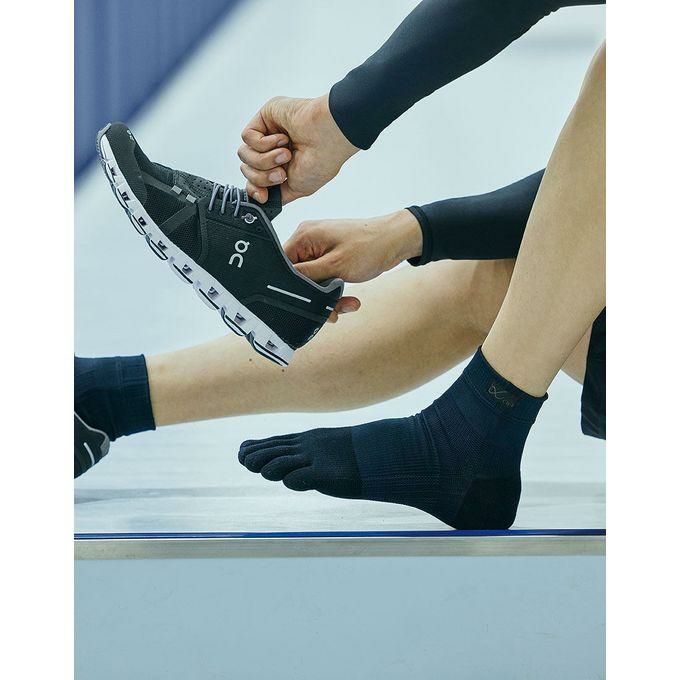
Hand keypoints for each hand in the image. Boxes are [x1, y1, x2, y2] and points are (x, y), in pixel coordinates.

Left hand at [238, 94, 357, 204]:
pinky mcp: (264, 118)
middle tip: (282, 174)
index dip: (254, 189)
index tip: (263, 195)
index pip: (254, 179)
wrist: (329, 137)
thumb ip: (278, 195)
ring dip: (265, 160)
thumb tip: (263, 200)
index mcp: (281, 165)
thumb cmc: (323, 160)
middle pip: (248, 169)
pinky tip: (283, 139)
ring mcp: (267, 133)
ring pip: (245, 155)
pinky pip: (247, 137)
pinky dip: (264, 143)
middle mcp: (272, 150)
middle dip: (263, 176)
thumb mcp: (299, 188)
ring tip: (286, 155)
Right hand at [284, 210, 422, 318]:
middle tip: (331, 311)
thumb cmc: (370, 247)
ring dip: (328, 297)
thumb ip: (307, 276)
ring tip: (347, 305)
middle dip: (314, 296)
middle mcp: (308, 240)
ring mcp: (320, 249)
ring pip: (313, 282)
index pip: (282, 265)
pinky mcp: (330, 257)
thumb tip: (283, 285)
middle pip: (298, 277)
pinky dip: (335, 291)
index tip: (303, 304)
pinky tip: (349, 300)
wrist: (397, 241)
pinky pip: (324, 279)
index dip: (290, 287)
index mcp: (304, 236)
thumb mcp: (335, 266)